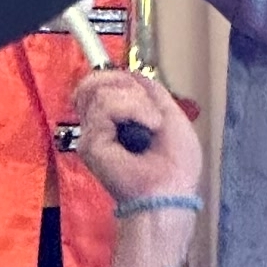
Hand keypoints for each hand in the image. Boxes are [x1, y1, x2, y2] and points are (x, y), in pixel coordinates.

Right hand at [72, 70, 202, 208]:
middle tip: (151, 114)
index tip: (142, 94)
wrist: (170, 191)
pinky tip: (148, 127)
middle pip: (98, 81)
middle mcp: (100, 126)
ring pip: (101, 89)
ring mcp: (93, 134)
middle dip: (130, 87)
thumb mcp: (172, 116)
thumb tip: (133, 74)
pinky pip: (106, 105)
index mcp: (117, 120)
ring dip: (137, 103)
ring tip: (152, 125)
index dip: (121, 78)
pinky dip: (134, 109)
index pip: (103, 82)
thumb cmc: (176, 166)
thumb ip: (151, 92)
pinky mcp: (90, 142)